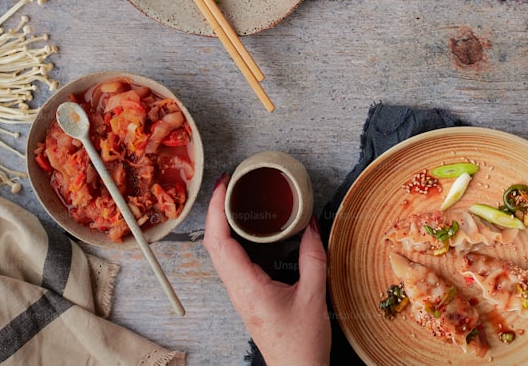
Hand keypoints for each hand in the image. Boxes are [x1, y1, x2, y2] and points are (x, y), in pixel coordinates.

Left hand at [203, 175, 330, 365]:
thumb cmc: (301, 343)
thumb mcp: (314, 295)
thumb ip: (313, 257)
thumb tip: (312, 224)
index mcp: (247, 287)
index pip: (219, 241)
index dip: (217, 209)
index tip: (225, 185)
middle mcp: (236, 288)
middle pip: (213, 242)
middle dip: (217, 208)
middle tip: (231, 183)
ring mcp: (238, 292)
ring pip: (219, 251)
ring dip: (222, 222)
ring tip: (236, 198)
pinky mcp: (246, 294)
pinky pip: (231, 259)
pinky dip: (233, 237)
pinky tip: (247, 226)